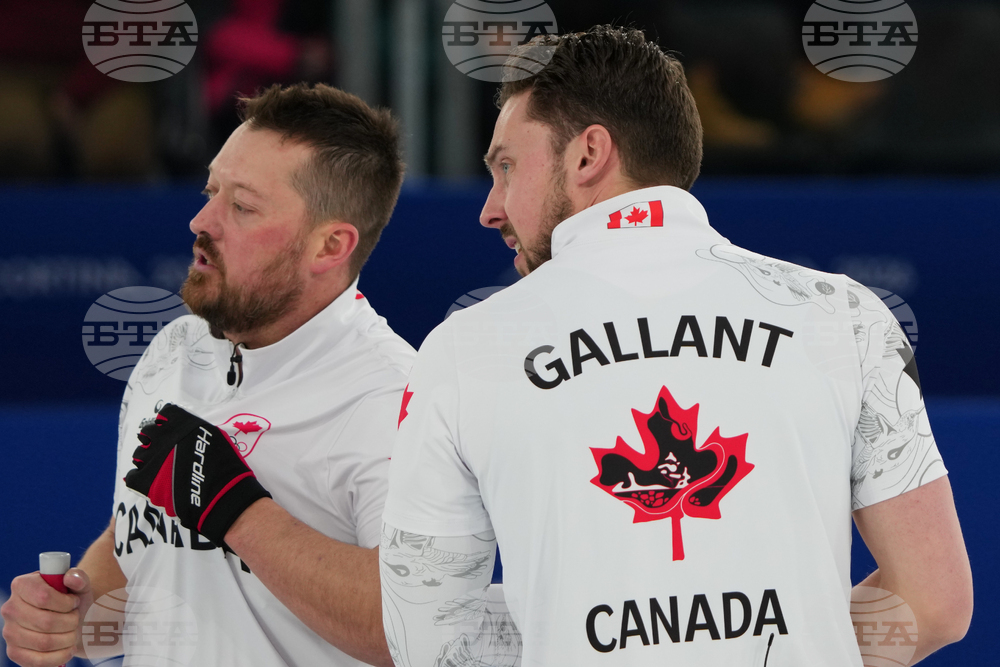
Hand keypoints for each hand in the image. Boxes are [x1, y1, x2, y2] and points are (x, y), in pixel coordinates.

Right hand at [2, 569, 92, 666]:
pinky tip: (69, 648)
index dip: (66, 603)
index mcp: (22, 585)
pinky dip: (60, 655)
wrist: (70, 618)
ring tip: (73, 631)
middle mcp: (10, 608)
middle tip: (76, 618)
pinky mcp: (14, 652)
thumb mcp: (80, 584)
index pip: (44, 597)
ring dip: (68, 638)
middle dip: (70, 622)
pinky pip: (38, 661)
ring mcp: (9, 632)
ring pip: (44, 642)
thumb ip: (78, 577)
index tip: (74, 602)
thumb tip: (71, 578)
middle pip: (46, 622)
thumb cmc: (72, 599)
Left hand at [124, 403, 270, 548]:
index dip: (168, 423)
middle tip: (164, 451)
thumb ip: (195, 431)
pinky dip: (139, 477)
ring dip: (147, 458)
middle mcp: (163, 437)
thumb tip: (183, 433)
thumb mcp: (214, 436)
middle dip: (154, 439)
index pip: (166, 414)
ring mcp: (152, 458)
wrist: (220, 493)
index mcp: (182, 424)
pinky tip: (150, 482)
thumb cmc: (225, 464)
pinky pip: (133, 476)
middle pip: (148, 432)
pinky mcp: (145, 480)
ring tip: (158, 468)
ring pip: (139, 453)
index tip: (171, 431)